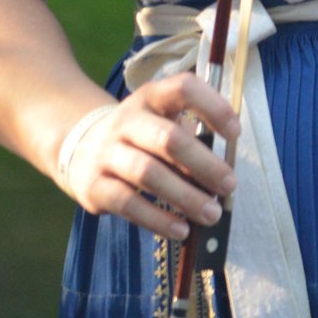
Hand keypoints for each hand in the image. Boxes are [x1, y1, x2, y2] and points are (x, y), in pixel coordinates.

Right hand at [63, 74, 239, 240]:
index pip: (183, 88)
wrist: (81, 147)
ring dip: (184, 196)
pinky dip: (157, 219)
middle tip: (229, 186)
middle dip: (203, 164)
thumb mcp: (160, 122)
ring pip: (147, 173)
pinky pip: (128, 203)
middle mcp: (127, 120)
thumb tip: (225, 173)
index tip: (236, 133)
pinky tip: (181, 230)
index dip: (212, 107)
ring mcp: (107, 152)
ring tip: (211, 214)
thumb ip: (189, 139)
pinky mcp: (95, 185)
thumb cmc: (140, 137)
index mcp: (150, 98)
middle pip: (166, 137)